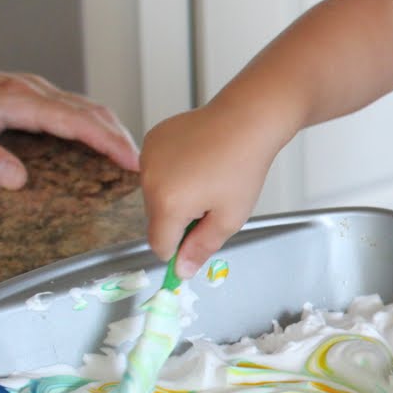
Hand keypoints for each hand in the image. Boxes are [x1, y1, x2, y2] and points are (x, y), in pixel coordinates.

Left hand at [0, 61, 138, 187]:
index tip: (132, 163)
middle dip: (122, 138)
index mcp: (15, 98)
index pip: (76, 119)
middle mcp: (30, 89)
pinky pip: (75, 107)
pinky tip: (101, 142)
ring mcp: (32, 89)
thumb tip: (15, 179)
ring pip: (87, 106)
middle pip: (92, 110)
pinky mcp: (31, 95)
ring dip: (113, 131)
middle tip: (144, 169)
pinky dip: (97, 125)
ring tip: (131, 159)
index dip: (108, 142)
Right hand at [139, 103, 288, 276]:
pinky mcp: (151, 141)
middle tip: (212, 202)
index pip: (160, 246)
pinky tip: (196, 161)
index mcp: (168, 203)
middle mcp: (148, 180)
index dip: (180, 250)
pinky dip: (171, 173)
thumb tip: (181, 272)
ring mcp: (147, 157)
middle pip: (157, 221)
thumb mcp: (230, 218)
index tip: (198, 240)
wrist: (246, 120)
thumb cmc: (243, 168)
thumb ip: (201, 248)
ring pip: (154, 195)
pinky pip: (155, 170)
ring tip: (207, 178)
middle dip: (180, 220)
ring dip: (174, 197)